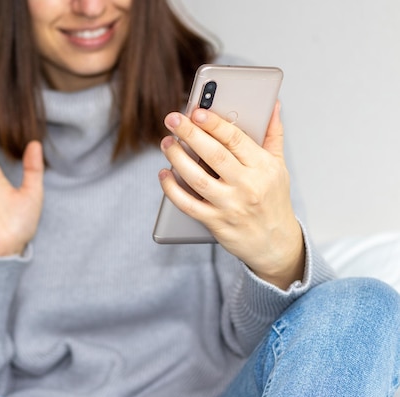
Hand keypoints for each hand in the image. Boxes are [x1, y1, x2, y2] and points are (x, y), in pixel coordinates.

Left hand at [158, 103, 303, 289]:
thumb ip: (273, 135)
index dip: (214, 124)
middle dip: (190, 134)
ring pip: (197, 178)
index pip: (236, 139)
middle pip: (214, 155)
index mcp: (263, 168)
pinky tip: (164, 174)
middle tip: (172, 119)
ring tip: (166, 142)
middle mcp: (247, 186)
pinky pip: (188, 204)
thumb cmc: (273, 200)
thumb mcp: (279, 167)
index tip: (197, 111)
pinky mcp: (216, 223)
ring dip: (177, 158)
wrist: (275, 244)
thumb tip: (273, 105)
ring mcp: (230, 206)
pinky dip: (172, 189)